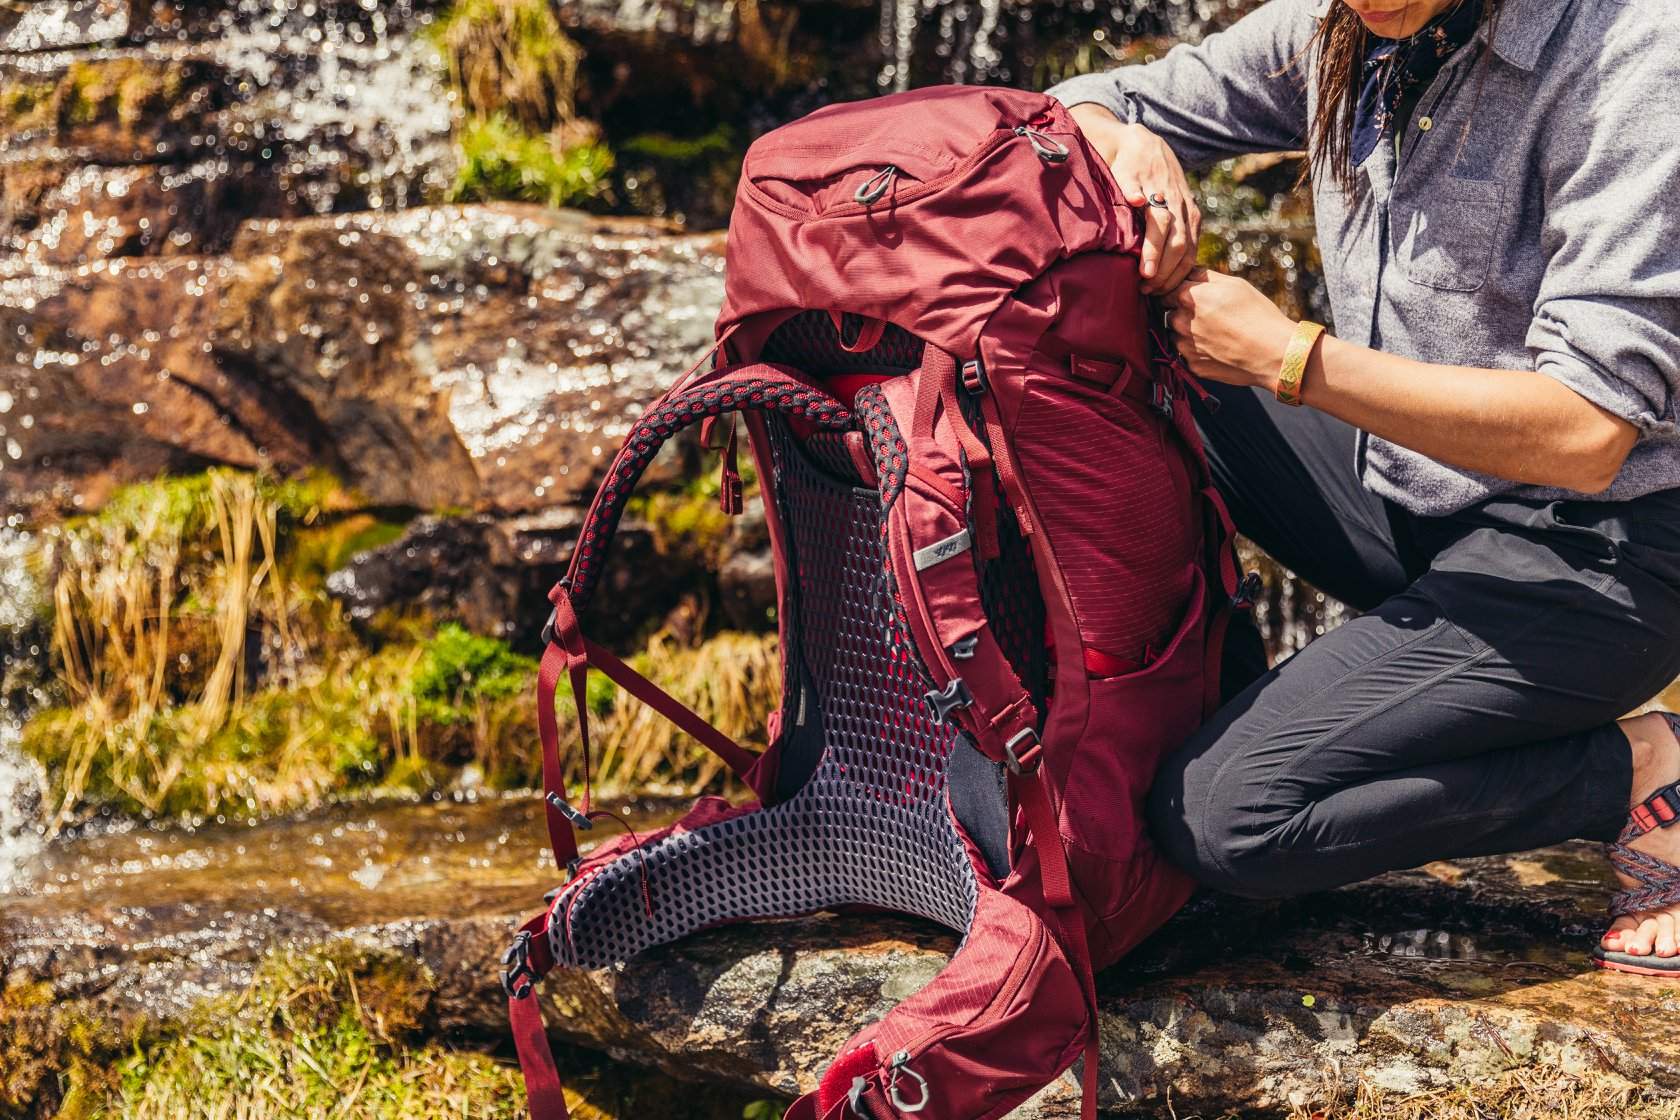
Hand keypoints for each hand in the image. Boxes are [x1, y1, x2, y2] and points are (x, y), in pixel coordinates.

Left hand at [1067, 104, 1199, 293]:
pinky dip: (1183, 269)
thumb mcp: (1122, 169)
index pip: (1161, 225)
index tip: (1144, 274)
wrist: (1147, 146)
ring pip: (1190, 249)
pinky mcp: (1195, 217)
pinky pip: (1194, 248)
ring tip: (1155, 292)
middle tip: (1146, 290)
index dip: (1153, 251)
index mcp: (1162, 191)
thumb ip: (1127, 185)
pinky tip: (1168, 283)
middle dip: (1164, 271)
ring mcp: (1191, 210)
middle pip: (1179, 243)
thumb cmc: (1127, 164)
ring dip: (1174, 274)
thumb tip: (1135, 200)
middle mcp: (1181, 202)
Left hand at [1160, 268, 1297, 391]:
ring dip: (1187, 331)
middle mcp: (1180, 320)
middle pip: (1169, 311)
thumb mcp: (1235, 284)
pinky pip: (1186, 353)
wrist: (1272, 353)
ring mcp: (1184, 345)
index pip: (1168, 288)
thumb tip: (1188, 271)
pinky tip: (1217, 347)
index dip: (1179, 290)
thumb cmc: (1258, 314)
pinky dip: (1196, 349)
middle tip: (1207, 314)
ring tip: (1215, 332)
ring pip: (1175, 333)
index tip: (1191, 294)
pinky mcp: (1191, 364)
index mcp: (1188, 296)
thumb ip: (1204, 276)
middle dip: (1181, 310)